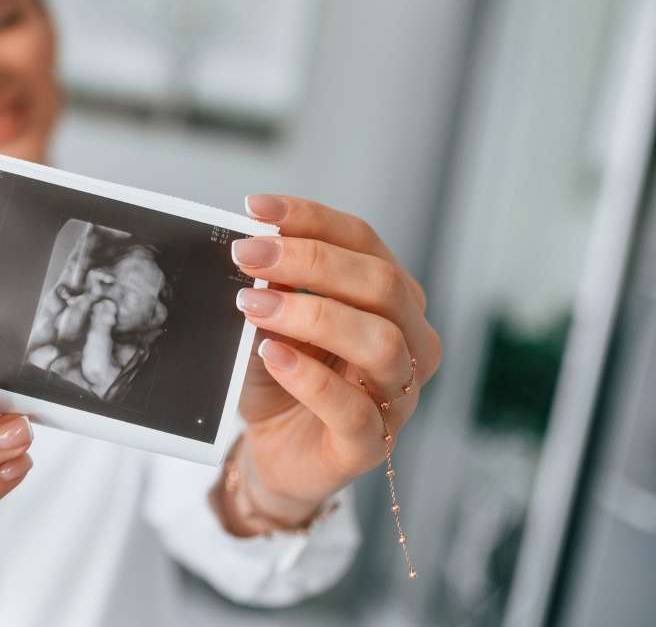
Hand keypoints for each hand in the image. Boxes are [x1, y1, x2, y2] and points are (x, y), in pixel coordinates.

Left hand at [227, 195, 441, 530]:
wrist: (274, 448)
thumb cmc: (279, 375)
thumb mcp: (271, 318)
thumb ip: (273, 285)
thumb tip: (253, 246)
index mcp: (390, 297)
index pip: (363, 241)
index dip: (310, 218)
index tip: (256, 208)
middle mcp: (408, 340)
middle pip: (380, 284)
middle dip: (309, 261)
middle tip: (247, 256)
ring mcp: (397, 395)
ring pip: (379, 342)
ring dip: (311, 315)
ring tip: (253, 306)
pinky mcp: (371, 444)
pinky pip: (353, 409)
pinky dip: (309, 378)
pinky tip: (273, 356)